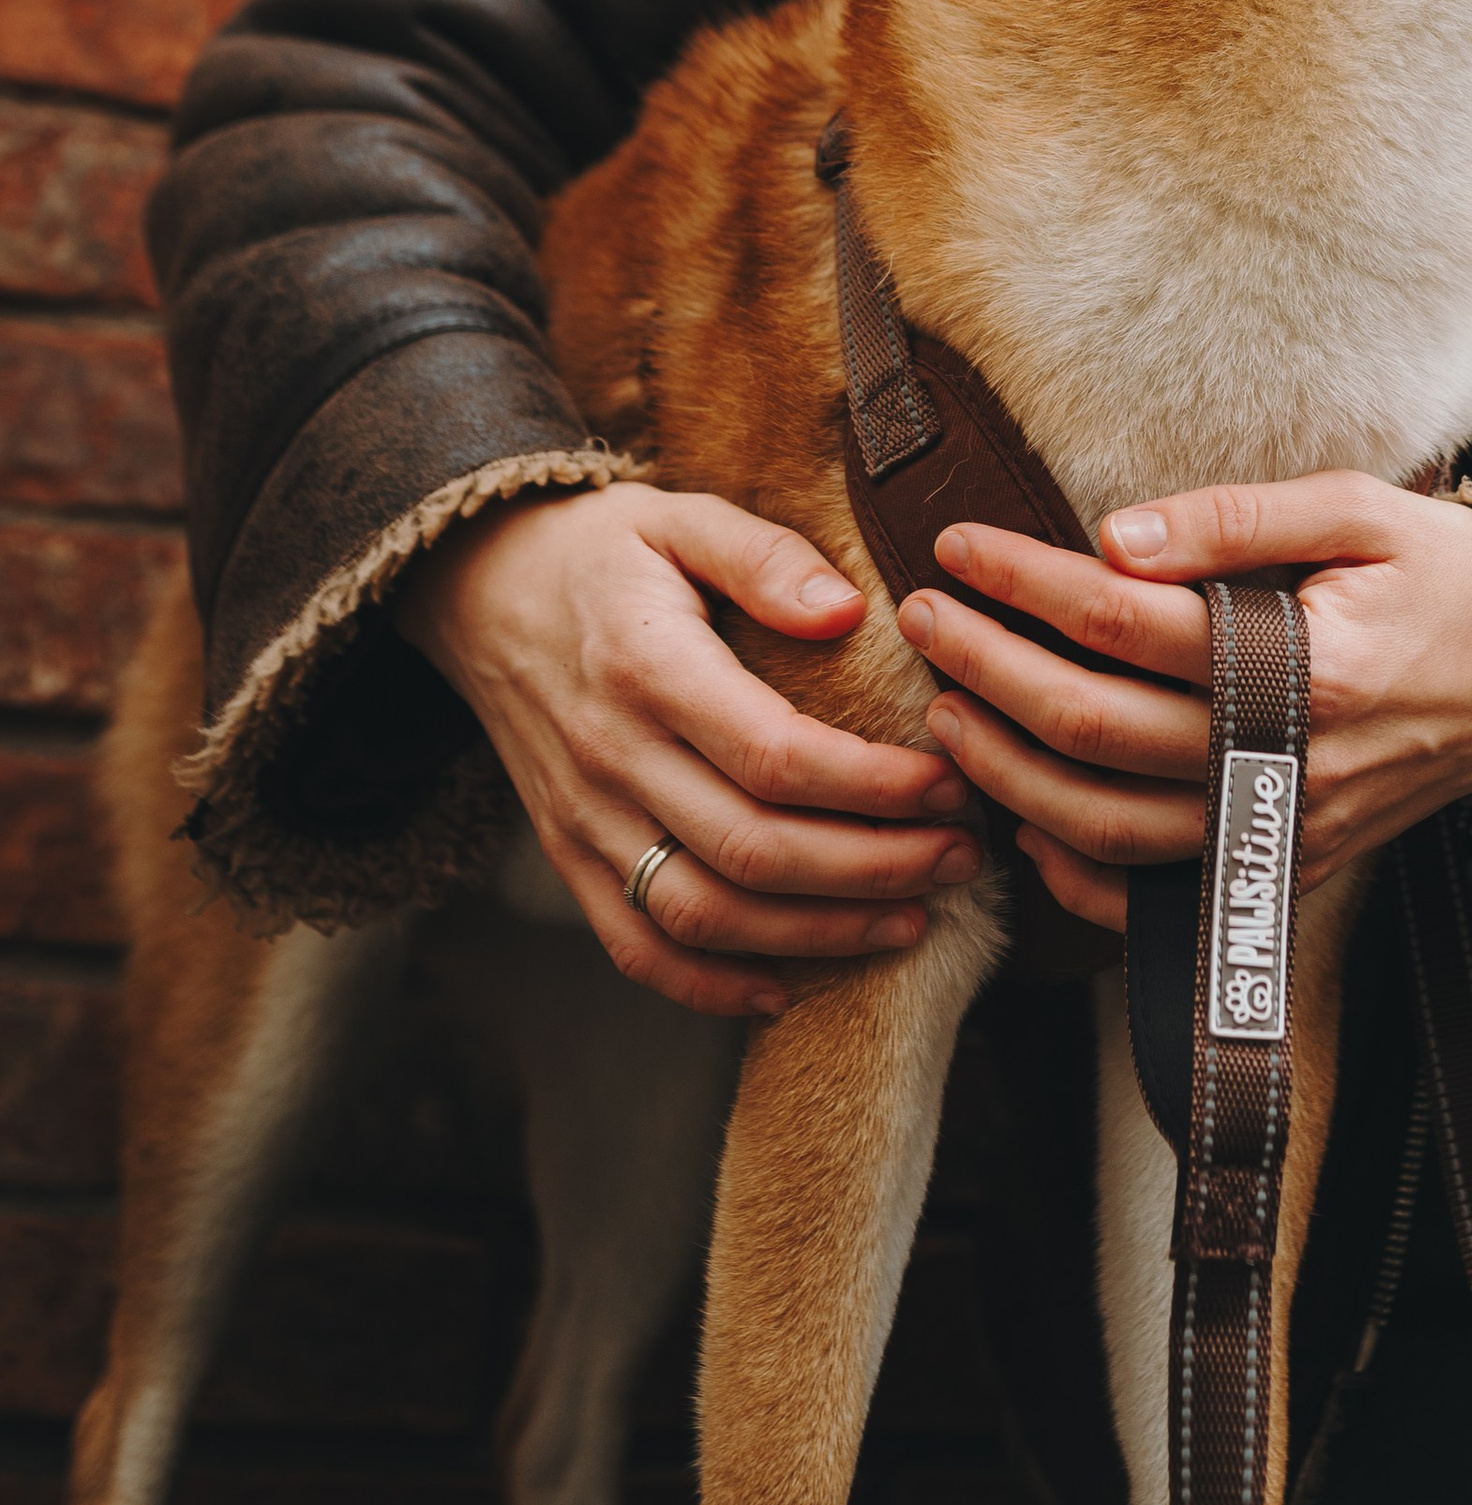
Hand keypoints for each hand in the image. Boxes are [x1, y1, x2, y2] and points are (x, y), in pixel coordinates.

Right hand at [395, 485, 979, 1018]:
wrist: (476, 590)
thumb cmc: (602, 551)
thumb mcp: (680, 516)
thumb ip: (764, 557)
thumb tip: (844, 612)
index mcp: (648, 666)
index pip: (776, 756)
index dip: (874, 786)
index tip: (950, 784)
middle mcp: (611, 756)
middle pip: (755, 850)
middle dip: (875, 868)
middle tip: (963, 857)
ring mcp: (584, 819)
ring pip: (705, 914)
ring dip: (817, 934)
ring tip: (911, 918)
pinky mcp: (569, 856)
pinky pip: (636, 946)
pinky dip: (709, 986)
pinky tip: (787, 988)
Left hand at [897, 475, 1471, 932]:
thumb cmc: (1452, 574)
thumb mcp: (1361, 509)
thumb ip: (1234, 520)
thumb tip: (1110, 537)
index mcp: (1314, 663)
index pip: (1126, 623)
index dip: (1025, 584)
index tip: (959, 546)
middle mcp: (1295, 763)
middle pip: (1094, 730)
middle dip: (988, 673)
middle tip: (922, 619)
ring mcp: (1292, 829)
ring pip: (1107, 829)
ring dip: (1009, 774)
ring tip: (948, 713)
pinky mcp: (1292, 865)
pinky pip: (1160, 894)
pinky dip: (1079, 874)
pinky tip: (1027, 823)